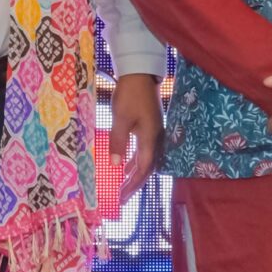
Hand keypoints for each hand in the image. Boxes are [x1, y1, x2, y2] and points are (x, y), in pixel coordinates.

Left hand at [110, 74, 162, 200]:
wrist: (139, 73)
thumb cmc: (130, 94)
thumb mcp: (121, 118)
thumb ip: (119, 141)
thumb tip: (116, 165)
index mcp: (150, 138)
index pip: (143, 168)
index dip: (133, 185)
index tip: (122, 197)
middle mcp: (155, 138)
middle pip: (147, 167)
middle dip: (134, 184)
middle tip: (122, 198)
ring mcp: (153, 133)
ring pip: (145, 159)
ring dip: (134, 173)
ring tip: (123, 186)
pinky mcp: (148, 127)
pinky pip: (143, 150)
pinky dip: (134, 160)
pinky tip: (125, 165)